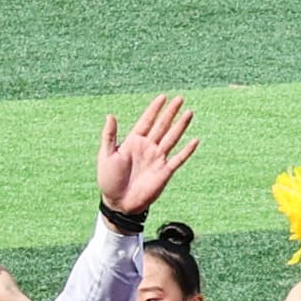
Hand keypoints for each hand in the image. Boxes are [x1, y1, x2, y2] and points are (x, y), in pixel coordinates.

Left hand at [94, 95, 196, 218]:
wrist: (118, 202)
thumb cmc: (109, 180)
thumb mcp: (106, 155)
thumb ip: (109, 135)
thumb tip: (110, 115)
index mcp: (133, 142)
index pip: (146, 121)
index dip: (154, 109)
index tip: (162, 97)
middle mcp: (148, 147)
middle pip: (162, 126)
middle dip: (170, 112)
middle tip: (180, 98)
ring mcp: (157, 158)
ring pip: (172, 138)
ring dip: (180, 126)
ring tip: (189, 112)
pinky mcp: (165, 171)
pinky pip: (178, 159)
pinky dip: (186, 150)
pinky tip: (195, 140)